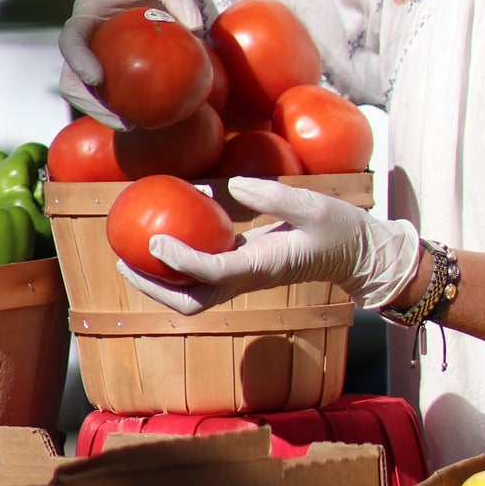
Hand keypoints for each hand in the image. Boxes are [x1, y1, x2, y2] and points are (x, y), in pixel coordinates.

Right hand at [57, 0, 203, 128]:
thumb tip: (196, 28)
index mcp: (87, 11)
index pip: (71, 38)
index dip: (78, 61)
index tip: (97, 79)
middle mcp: (85, 36)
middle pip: (72, 77)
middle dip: (91, 104)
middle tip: (124, 121)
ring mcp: (95, 52)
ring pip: (88, 90)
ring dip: (105, 112)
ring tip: (136, 127)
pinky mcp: (111, 63)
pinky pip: (114, 87)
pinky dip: (126, 103)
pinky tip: (152, 117)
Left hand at [115, 176, 419, 315]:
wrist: (360, 256)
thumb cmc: (341, 229)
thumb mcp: (316, 205)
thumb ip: (275, 196)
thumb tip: (231, 185)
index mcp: (266, 267)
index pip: (214, 273)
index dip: (182, 262)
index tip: (156, 241)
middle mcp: (250, 278)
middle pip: (192, 301)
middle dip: (155, 288)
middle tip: (124, 261)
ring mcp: (247, 276)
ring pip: (194, 294)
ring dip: (161, 282)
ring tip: (131, 256)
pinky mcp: (247, 266)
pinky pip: (205, 273)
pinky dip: (180, 263)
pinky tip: (165, 238)